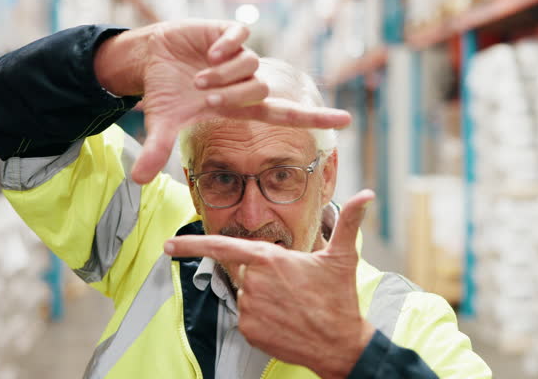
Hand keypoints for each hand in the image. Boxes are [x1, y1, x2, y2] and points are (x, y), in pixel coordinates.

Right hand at [94, 20, 351, 183]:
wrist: (151, 58)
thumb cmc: (166, 94)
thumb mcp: (162, 123)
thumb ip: (157, 150)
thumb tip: (137, 181)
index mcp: (241, 106)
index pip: (286, 113)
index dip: (315, 117)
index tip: (346, 122)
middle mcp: (246, 81)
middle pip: (261, 89)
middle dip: (232, 95)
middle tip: (204, 96)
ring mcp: (239, 56)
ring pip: (250, 66)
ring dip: (224, 75)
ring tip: (198, 77)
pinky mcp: (227, 32)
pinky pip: (241, 37)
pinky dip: (226, 48)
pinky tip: (208, 53)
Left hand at [164, 190, 377, 378]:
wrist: (339, 343)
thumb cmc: (339, 298)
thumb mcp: (342, 256)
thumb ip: (348, 221)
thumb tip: (368, 194)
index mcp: (269, 258)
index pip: (221, 246)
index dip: (191, 244)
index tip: (169, 245)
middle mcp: (253, 282)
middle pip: (244, 272)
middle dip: (263, 277)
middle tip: (291, 288)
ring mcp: (249, 308)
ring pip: (246, 295)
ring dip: (263, 296)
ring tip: (292, 304)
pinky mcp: (249, 330)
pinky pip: (247, 317)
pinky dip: (262, 317)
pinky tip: (284, 319)